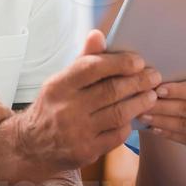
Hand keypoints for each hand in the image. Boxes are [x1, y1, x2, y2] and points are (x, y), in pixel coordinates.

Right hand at [13, 29, 160, 172]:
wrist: (32, 146)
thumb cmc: (52, 108)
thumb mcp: (61, 82)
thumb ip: (84, 60)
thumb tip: (98, 34)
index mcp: (59, 86)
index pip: (92, 68)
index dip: (119, 63)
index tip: (138, 61)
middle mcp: (66, 108)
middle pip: (111, 91)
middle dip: (138, 82)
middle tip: (153, 77)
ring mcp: (76, 132)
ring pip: (118, 114)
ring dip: (140, 102)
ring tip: (151, 95)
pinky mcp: (86, 151)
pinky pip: (117, 135)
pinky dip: (128, 124)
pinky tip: (134, 116)